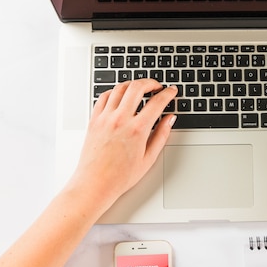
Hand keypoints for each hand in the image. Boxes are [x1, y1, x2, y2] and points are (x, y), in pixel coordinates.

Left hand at [67, 80, 177, 206]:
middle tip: (156, 86)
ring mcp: (105, 118)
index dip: (168, 93)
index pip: (157, 102)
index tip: (172, 91)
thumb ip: (161, 135)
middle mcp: (120, 120)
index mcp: (137, 130)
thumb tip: (170, 119)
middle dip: (150, 82)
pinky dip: (115, 91)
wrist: (95, 183)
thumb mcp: (149, 158)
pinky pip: (104, 97)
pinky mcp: (94, 119)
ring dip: (132, 84)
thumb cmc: (120, 176)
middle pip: (137, 87)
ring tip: (140, 88)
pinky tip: (121, 96)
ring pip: (120, 88)